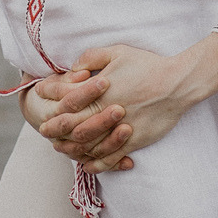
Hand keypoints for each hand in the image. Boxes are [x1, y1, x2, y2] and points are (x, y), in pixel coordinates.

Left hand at [35, 37, 217, 172]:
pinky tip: (87, 164)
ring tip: (60, 147)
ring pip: (88, 145)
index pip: (68, 101)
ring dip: (71, 148)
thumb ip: (92, 58)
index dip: (51, 102)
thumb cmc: (147, 65)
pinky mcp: (133, 141)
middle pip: (73, 126)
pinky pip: (110, 157)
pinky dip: (96, 164)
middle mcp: (106, 113)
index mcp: (101, 92)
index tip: (41, 102)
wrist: (176, 84)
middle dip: (55, 128)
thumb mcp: (118, 52)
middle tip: (44, 130)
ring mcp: (119, 130)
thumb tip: (73, 70)